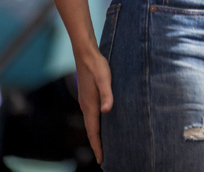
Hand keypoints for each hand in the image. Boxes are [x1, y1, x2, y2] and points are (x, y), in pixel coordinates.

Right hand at [74, 45, 112, 163]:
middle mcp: (86, 106)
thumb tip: (107, 110)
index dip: (98, 146)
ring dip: (96, 135)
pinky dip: (97, 124)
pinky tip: (103, 123)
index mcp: (90, 106)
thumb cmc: (97, 66)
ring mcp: (86, 101)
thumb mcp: (105, 79)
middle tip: (104, 158)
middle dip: (97, 144)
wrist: (86, 54)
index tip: (102, 159)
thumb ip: (107, 94)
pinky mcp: (88, 96)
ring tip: (104, 144)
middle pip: (91, 130)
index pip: (93, 131)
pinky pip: (92, 116)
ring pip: (91, 123)